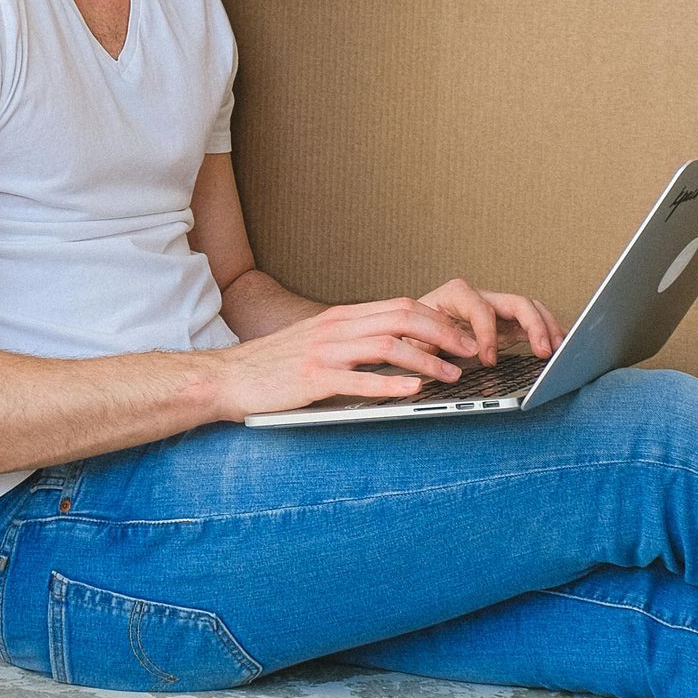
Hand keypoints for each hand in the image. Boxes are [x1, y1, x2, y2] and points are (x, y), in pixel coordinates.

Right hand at [202, 282, 560, 421]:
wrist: (228, 378)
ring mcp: (324, 352)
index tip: (462, 337)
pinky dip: (390, 383)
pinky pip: (359, 379)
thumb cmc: (274, 367)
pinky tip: (413, 391)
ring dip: (426, 360)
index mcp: (341, 318)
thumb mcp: (318, 344)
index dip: (437, 320)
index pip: (400, 306)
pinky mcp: (313, 379)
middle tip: (470, 352)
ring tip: (451, 376)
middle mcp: (336, 328)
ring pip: (388, 345)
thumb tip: (396, 350)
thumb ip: (353, 342)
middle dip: (443, 334)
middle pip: (402, 318)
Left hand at [417, 278, 560, 367]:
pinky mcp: (506, 326)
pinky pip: (531, 324)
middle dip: (533, 326)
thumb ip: (435, 347)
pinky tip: (559, 347)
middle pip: (516, 302)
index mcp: (453, 296)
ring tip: (560, 350)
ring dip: (547, 328)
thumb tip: (463, 357)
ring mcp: (495, 311)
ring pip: (530, 310)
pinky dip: (547, 334)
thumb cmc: (408, 339)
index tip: (488, 359)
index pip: (479, 307)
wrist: (406, 336)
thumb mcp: (413, 344)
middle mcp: (479, 299)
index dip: (487, 332)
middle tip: (543, 352)